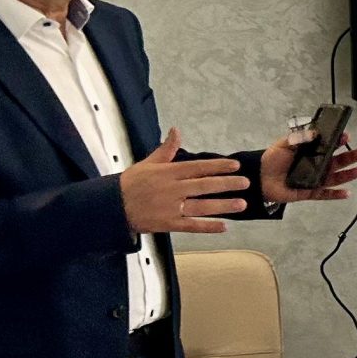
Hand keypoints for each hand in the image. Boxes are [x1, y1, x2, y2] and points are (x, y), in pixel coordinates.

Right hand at [119, 129, 248, 234]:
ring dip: (222, 206)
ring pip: (201, 206)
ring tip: (242, 204)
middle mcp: (171, 189)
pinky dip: (207, 226)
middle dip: (227, 184)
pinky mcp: (167, 224)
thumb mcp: (148, 163)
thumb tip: (177, 130)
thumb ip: (166, 149)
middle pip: (203, 186)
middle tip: (246, 183)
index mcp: (167, 173)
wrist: (110, 206)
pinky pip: (191, 226)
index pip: (198, 167)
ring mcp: (169, 208)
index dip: (218, 166)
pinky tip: (224, 226)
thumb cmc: (130, 183)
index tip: (235, 165)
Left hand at [259, 131, 356, 205]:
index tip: (346, 136)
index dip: (338, 141)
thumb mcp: (283, 144)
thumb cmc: (271, 160)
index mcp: (312, 153)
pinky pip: (325, 194)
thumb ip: (298, 138)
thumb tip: (314, 133)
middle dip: (351, 157)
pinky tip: (347, 193)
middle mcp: (317, 166)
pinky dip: (336, 195)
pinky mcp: (310, 192)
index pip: (329, 146)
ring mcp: (315, 180)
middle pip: (338, 162)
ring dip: (349, 175)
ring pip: (336, 178)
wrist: (259, 178)